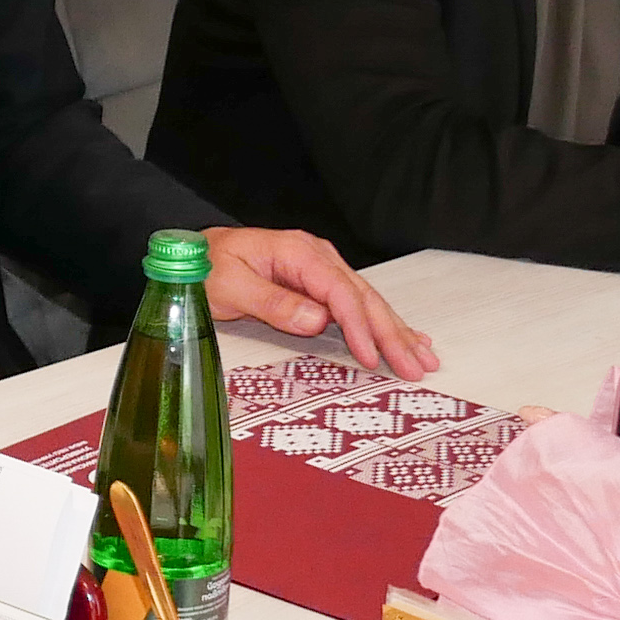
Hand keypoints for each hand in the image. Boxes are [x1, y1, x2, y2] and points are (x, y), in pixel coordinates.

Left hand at [198, 226, 439, 378]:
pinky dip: (383, 323)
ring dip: (397, 330)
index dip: (359, 326)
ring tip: (425, 356)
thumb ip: (272, 302)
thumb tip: (317, 319)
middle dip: (392, 333)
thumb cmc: (206, 269)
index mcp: (298, 253)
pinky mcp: (320, 283)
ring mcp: (321, 269)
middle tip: (417, 366)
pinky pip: (358, 304)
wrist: (194, 255)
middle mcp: (317, 257)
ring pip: (368, 301)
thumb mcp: (229, 286)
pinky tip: (407, 336)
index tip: (371, 356)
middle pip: (364, 297)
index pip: (340, 292)